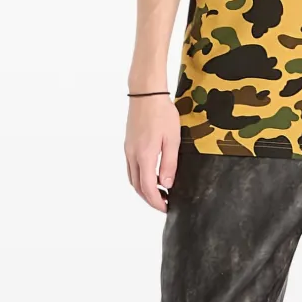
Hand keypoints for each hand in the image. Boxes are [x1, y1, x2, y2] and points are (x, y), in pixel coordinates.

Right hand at [125, 94, 180, 210]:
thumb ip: (169, 164)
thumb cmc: (162, 113)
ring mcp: (128, 150)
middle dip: (150, 199)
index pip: (148, 188)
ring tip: (159, 193)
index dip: (156, 202)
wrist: (146, 94)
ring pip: (132, 178)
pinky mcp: (128, 145)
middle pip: (137, 186)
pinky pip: (131, 168)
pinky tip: (151, 176)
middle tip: (164, 204)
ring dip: (144, 190)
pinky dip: (140, 178)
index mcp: (145, 156)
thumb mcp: (173, 140)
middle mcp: (132, 155)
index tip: (166, 208)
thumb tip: (166, 185)